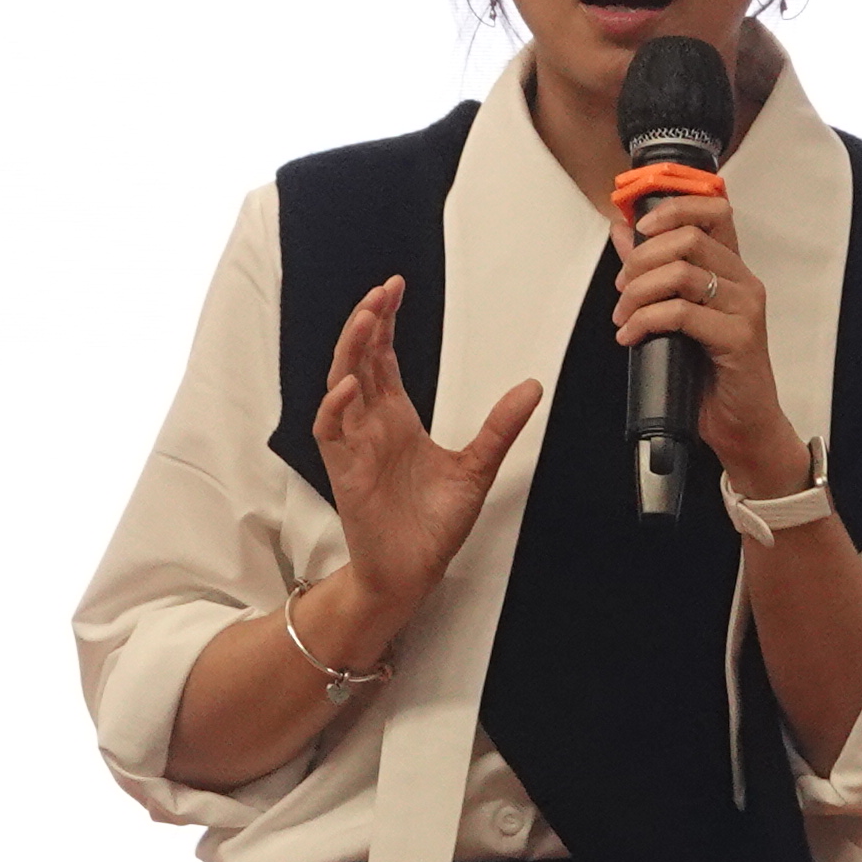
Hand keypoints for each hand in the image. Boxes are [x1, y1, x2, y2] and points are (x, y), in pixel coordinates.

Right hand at [312, 275, 542, 634]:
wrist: (413, 572)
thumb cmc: (432, 525)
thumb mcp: (477, 467)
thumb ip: (500, 427)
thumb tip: (531, 387)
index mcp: (396, 418)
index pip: (382, 357)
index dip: (384, 322)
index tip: (394, 289)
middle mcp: (371, 425)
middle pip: (358, 360)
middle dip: (367, 323)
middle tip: (382, 291)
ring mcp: (354, 445)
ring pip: (339, 385)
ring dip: (349, 351)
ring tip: (366, 320)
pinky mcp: (345, 471)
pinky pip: (330, 430)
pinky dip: (335, 406)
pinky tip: (350, 385)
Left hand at [617, 188, 808, 503]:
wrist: (742, 425)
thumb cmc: (712, 373)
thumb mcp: (677, 313)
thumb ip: (651, 269)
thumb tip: (621, 231)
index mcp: (732, 270)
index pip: (713, 210)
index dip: (673, 206)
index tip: (639, 225)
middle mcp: (744, 282)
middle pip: (689, 237)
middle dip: (641, 259)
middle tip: (622, 287)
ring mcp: (745, 309)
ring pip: (682, 272)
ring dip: (638, 293)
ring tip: (624, 317)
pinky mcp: (739, 338)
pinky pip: (683, 313)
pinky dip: (646, 321)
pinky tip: (633, 335)